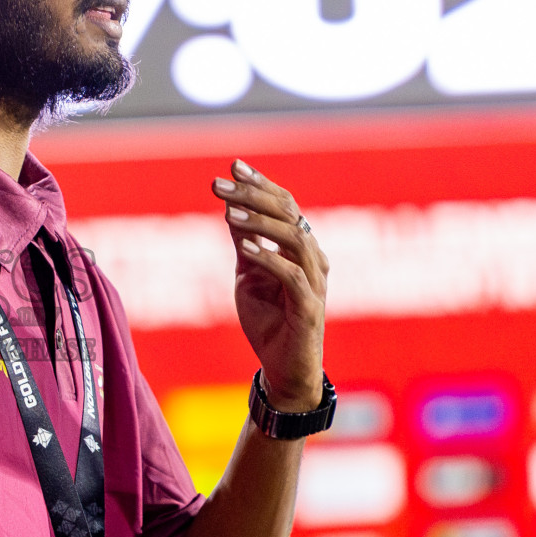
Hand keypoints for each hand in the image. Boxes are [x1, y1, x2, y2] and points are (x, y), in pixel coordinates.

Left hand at [211, 160, 327, 411]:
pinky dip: (269, 258)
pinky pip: (292, 275)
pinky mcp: (310, 307)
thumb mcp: (248, 275)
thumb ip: (245, 242)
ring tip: (229, 212)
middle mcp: (313, 259)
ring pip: (294, 239)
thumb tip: (230, 205)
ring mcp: (315, 282)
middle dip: (254, 194)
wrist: (283, 369)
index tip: (232, 167)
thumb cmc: (270, 321)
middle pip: (289, 214)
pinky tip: (246, 248)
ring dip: (260, 222)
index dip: (260, 184)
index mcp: (300, 248)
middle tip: (221, 183)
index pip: (285, 205)